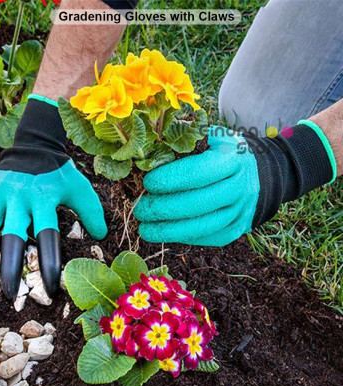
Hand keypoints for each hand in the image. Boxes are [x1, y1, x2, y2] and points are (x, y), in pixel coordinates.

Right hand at [0, 97, 106, 299]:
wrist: (35, 147)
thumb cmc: (61, 173)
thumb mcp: (81, 189)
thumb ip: (92, 212)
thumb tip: (101, 236)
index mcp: (44, 199)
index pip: (47, 236)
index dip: (49, 264)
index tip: (51, 288)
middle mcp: (18, 198)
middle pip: (12, 237)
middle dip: (10, 268)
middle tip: (12, 294)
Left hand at [134, 124, 335, 245]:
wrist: (256, 175)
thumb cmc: (223, 154)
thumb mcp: (210, 138)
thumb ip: (184, 141)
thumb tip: (147, 153)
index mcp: (232, 159)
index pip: (197, 173)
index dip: (169, 180)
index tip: (147, 183)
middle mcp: (240, 188)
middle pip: (197, 204)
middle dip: (162, 209)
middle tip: (139, 209)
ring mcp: (241, 212)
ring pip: (202, 227)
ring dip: (169, 231)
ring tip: (144, 229)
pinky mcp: (237, 229)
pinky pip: (208, 238)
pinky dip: (183, 237)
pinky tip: (165, 233)